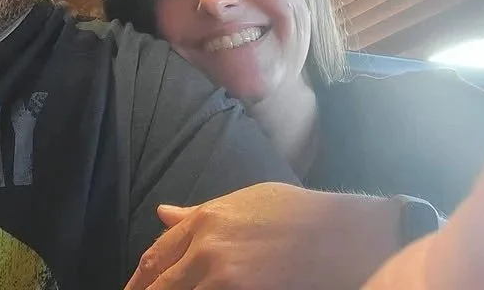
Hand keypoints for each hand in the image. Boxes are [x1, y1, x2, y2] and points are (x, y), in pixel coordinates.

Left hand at [124, 182, 402, 289]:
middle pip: (159, 287)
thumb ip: (199, 214)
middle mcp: (206, 251)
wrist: (344, 234)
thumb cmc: (298, 214)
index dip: (139, 281)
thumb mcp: (245, 202)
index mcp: (204, 223)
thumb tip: (163, 214)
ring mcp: (224, 280)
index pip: (154, 258)